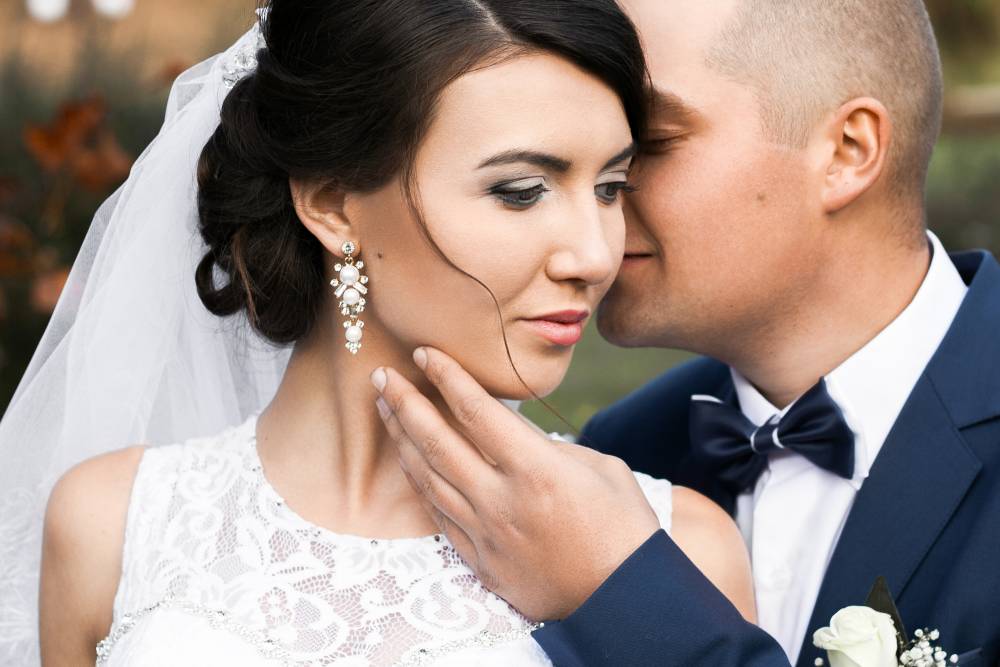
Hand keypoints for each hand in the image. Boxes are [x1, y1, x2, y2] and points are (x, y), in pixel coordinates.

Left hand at [371, 347, 660, 621]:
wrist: (625, 600)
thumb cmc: (625, 529)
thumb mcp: (601, 469)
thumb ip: (551, 447)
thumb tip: (517, 436)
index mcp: (536, 470)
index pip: (476, 411)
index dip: (447, 377)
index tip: (426, 353)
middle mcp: (501, 501)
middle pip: (436, 441)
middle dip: (404, 402)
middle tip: (383, 375)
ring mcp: (486, 534)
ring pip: (428, 478)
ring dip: (401, 439)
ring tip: (386, 409)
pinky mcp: (481, 561)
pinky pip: (439, 516)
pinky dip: (420, 484)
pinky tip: (410, 463)